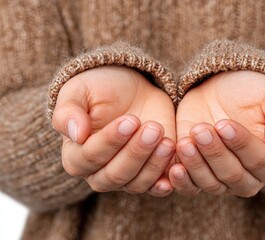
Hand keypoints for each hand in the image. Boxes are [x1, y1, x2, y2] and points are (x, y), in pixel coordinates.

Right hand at [52, 66, 175, 196]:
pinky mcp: (149, 174)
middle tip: (153, 129)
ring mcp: (126, 176)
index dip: (111, 141)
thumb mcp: (79, 91)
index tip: (130, 120)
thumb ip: (69, 112)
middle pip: (114, 176)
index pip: (89, 157)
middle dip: (136, 153)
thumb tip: (75, 135)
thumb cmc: (101, 89)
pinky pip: (155, 187)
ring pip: (136, 184)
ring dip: (153, 165)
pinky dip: (164, 183)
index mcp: (76, 155)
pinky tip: (175, 170)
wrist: (132, 90)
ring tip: (168, 142)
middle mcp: (98, 172)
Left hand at [169, 71, 264, 195]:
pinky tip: (175, 169)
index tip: (223, 124)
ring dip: (196, 165)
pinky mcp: (198, 174)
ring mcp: (222, 179)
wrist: (219, 90)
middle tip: (200, 130)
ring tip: (185, 143)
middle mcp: (249, 177)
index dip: (241, 144)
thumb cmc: (250, 92)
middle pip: (233, 176)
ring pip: (211, 184)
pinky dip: (182, 182)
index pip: (259, 161)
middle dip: (215, 153)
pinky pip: (191, 188)